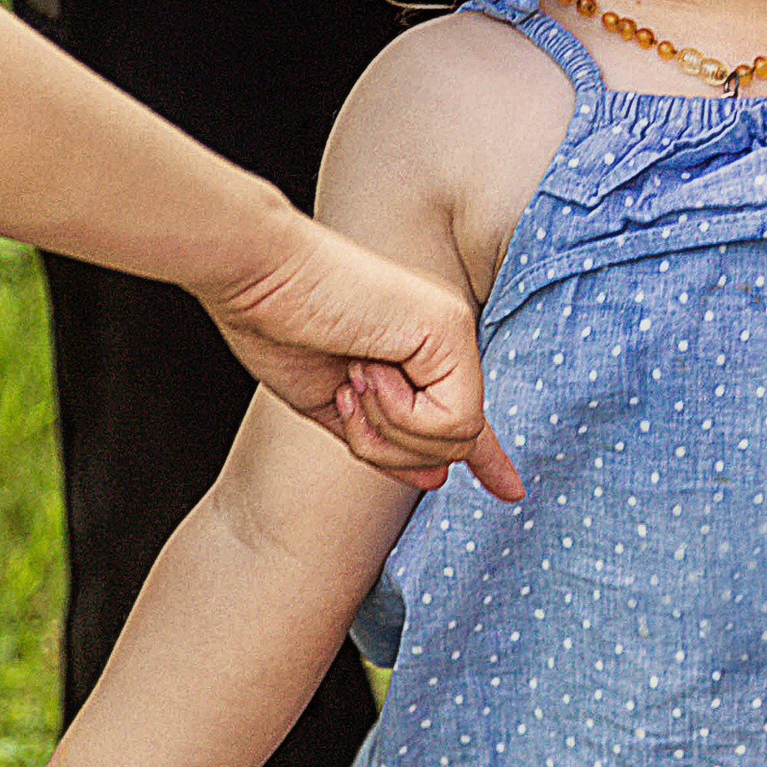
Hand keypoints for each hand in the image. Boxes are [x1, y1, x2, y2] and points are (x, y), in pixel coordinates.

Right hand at [203, 224, 523, 501]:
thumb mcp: (333, 405)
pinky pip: (449, 422)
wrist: (254, 276)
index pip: (462, 414)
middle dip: (389, 448)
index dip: (489, 459)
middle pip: (451, 445)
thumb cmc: (278, 328)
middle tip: (346, 394)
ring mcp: (453, 330)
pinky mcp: (452, 328)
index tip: (512, 490)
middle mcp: (445, 338)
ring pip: (454, 441)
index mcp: (417, 351)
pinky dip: (397, 413)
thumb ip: (384, 441)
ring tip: (352, 374)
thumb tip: (437, 477)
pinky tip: (366, 369)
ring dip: (387, 430)